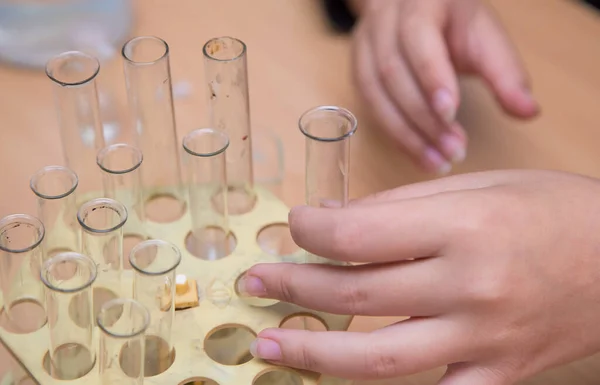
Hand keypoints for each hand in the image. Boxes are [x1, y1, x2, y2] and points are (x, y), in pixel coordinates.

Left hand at [238, 170, 599, 383]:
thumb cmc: (553, 210)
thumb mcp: (479, 185)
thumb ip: (401, 203)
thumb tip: (332, 219)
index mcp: (462, 227)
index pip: (356, 234)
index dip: (309, 230)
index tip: (292, 225)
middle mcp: (469, 286)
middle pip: (356, 293)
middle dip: (293, 285)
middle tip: (256, 280)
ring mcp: (483, 339)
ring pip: (378, 359)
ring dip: (314, 350)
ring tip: (270, 342)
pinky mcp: (498, 374)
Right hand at [350, 0, 538, 173]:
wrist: (416, 10)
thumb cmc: (455, 24)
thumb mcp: (486, 38)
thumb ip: (505, 73)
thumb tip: (529, 112)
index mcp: (419, 2)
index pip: (417, 37)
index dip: (431, 76)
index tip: (451, 114)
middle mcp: (383, 20)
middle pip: (393, 71)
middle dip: (424, 117)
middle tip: (455, 150)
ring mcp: (364, 45)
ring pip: (375, 93)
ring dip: (407, 134)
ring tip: (439, 162)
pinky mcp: (358, 70)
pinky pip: (370, 107)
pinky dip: (395, 135)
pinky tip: (419, 155)